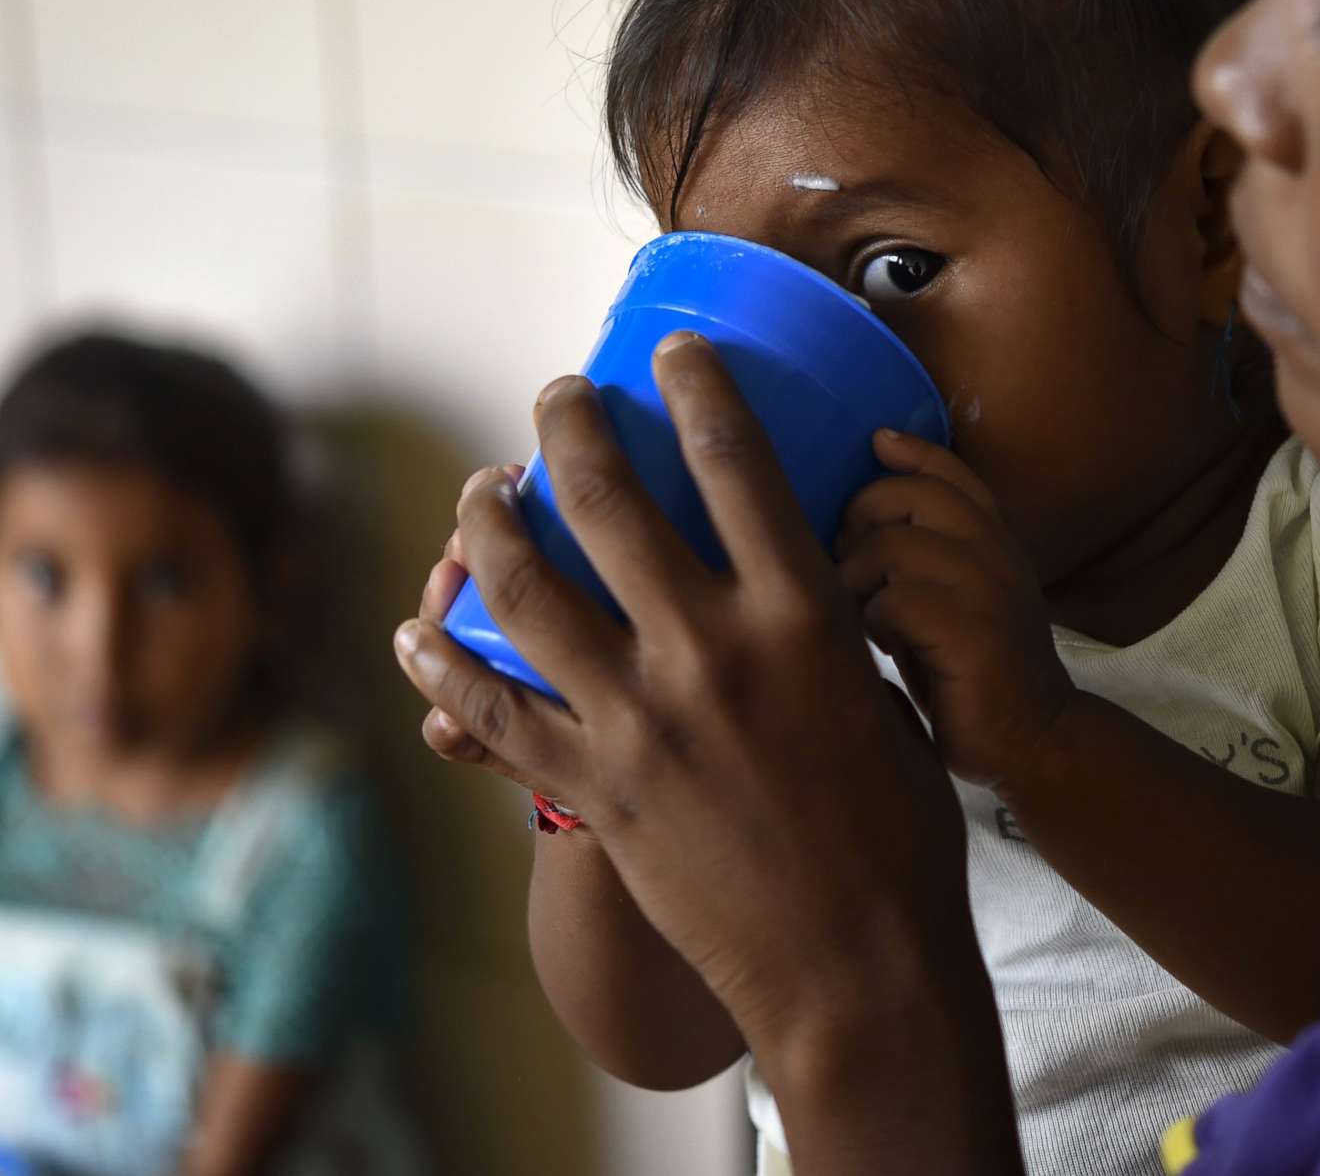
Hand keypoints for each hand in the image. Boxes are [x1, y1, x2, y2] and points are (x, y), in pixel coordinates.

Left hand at [391, 335, 982, 1060]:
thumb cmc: (899, 837)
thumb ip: (822, 629)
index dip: (696, 387)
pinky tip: (419, 632)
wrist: (859, 969)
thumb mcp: (880, 697)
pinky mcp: (597, 790)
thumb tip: (796, 574)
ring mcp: (642, 721)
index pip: (737, 462)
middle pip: (611, 500)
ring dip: (489, 523)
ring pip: (528, 588)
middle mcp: (713, 652)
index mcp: (802, 618)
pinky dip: (442, 665)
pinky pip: (493, 711)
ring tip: (481, 488)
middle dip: (568, 427)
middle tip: (555, 397)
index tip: (672, 349)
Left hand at [837, 432, 1079, 791]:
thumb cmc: (973, 675)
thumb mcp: (953, 602)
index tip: (877, 439)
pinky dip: (873, 621)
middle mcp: (996, 552)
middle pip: (906, 497)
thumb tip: (850, 531)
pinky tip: (879, 646)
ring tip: (859, 613)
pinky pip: (892, 600)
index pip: (951, 473)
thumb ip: (920, 561)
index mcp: (994, 541)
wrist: (1037, 743)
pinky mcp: (971, 631)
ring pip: (889, 547)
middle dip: (858, 522)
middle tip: (846, 564)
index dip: (912, 451)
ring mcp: (987, 588)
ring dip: (856, 580)